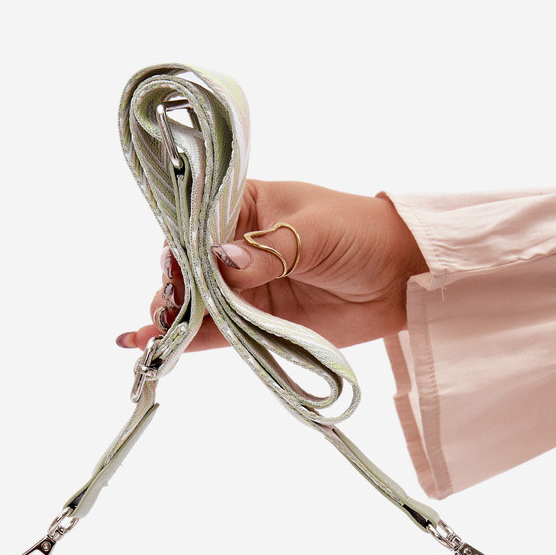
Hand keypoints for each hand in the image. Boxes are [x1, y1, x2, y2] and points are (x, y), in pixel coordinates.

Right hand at [117, 180, 427, 352]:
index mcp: (243, 206)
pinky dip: (187, 342)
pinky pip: (215, 333)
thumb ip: (269, 251)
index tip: (175, 270)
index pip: (195, 224)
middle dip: (173, 289)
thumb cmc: (361, 234)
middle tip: (170, 310)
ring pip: (196, 304)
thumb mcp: (315, 232)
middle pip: (188, 268)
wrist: (401, 277)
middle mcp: (234, 247)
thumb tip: (224, 264)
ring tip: (156, 335)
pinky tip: (154, 348)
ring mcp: (243, 289)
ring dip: (172, 318)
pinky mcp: (256, 324)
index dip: (180, 248)